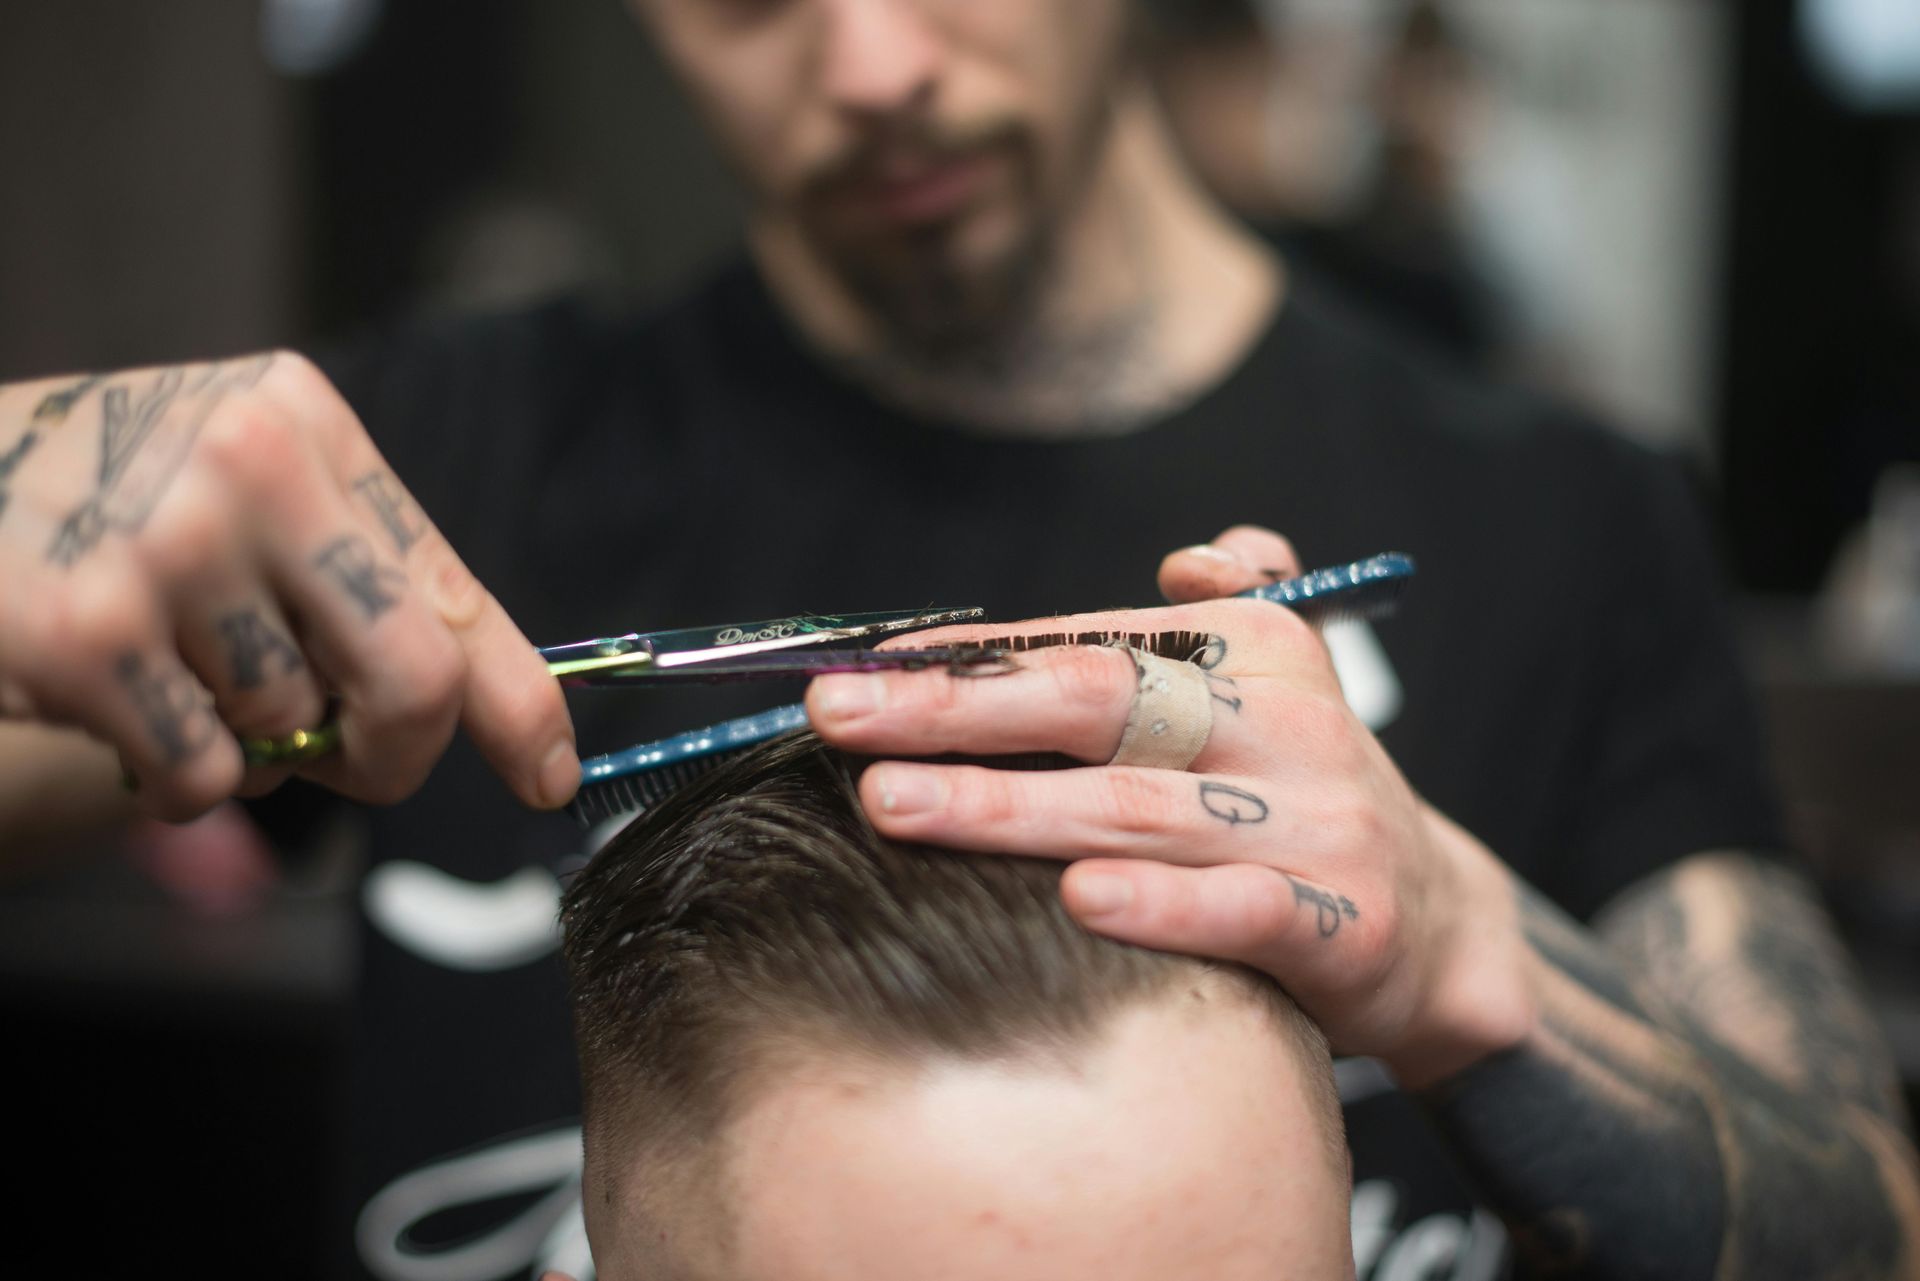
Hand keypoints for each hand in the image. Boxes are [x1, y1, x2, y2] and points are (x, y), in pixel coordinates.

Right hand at [0, 355, 577, 820]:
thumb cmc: (105, 499)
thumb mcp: (247, 490)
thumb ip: (358, 580)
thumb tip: (481, 710)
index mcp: (310, 426)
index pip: (453, 590)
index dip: (518, 702)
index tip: (548, 773)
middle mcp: (254, 464)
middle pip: (413, 682)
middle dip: (390, 756)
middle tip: (338, 759)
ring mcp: (169, 545)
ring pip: (289, 737)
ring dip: (242, 745)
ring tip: (169, 669)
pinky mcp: (86, 632)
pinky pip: (199, 778)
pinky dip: (168, 774)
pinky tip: (115, 697)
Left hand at [807, 526, 1532, 1082]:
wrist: (1443, 922)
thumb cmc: (1304, 799)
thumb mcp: (1280, 689)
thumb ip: (1220, 616)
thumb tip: (1193, 555)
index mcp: (1255, 650)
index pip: (1085, 645)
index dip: (966, 658)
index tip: (859, 669)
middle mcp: (1285, 721)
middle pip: (1098, 705)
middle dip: (956, 709)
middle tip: (837, 716)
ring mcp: (1318, 821)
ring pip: (1140, 808)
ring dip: (1009, 808)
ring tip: (893, 806)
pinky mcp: (1345, 921)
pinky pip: (1240, 910)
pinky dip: (1161, 906)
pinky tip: (1076, 901)